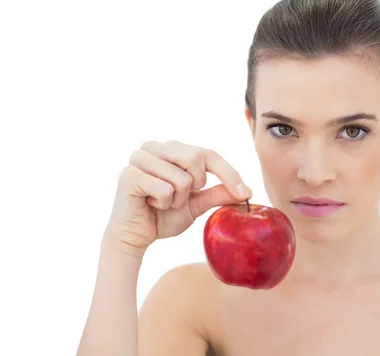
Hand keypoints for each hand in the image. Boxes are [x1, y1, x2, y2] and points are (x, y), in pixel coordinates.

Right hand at [104, 140, 251, 256]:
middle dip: (196, 185)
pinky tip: (150, 204)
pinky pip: (164, 189)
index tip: (244, 192)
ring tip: (163, 202)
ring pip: (181, 177)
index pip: (208, 153)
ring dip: (177, 199)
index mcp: (172, 148)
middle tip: (181, 198)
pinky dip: (163, 203)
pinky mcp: (129, 175)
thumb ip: (220, 193)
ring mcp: (139, 158)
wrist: (136, 236)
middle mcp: (155, 146)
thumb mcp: (198, 203)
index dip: (228, 172)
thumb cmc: (165, 216)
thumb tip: (249, 191)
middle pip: (196, 158)